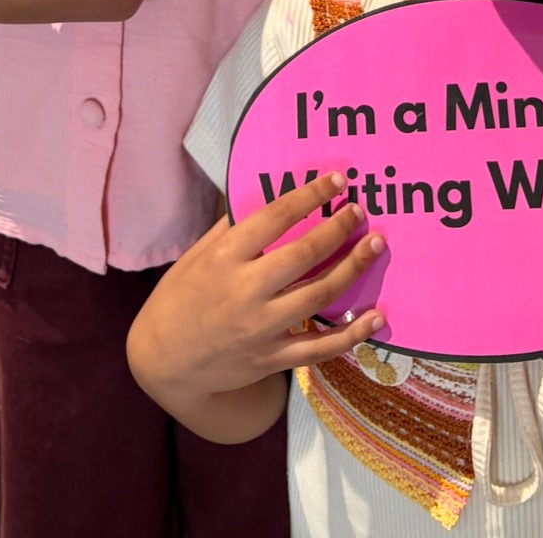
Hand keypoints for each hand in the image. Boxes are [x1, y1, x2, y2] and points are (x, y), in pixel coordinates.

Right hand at [127, 173, 387, 422]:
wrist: (165, 361)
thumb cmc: (181, 296)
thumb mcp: (198, 254)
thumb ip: (233, 226)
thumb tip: (271, 194)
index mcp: (225, 258)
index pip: (275, 218)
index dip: (310, 196)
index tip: (337, 180)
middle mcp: (245, 291)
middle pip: (304, 255)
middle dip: (338, 229)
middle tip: (361, 211)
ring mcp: (262, 329)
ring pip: (319, 297)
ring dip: (353, 269)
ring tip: (375, 245)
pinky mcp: (273, 359)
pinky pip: (320, 348)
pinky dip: (353, 333)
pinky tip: (378, 316)